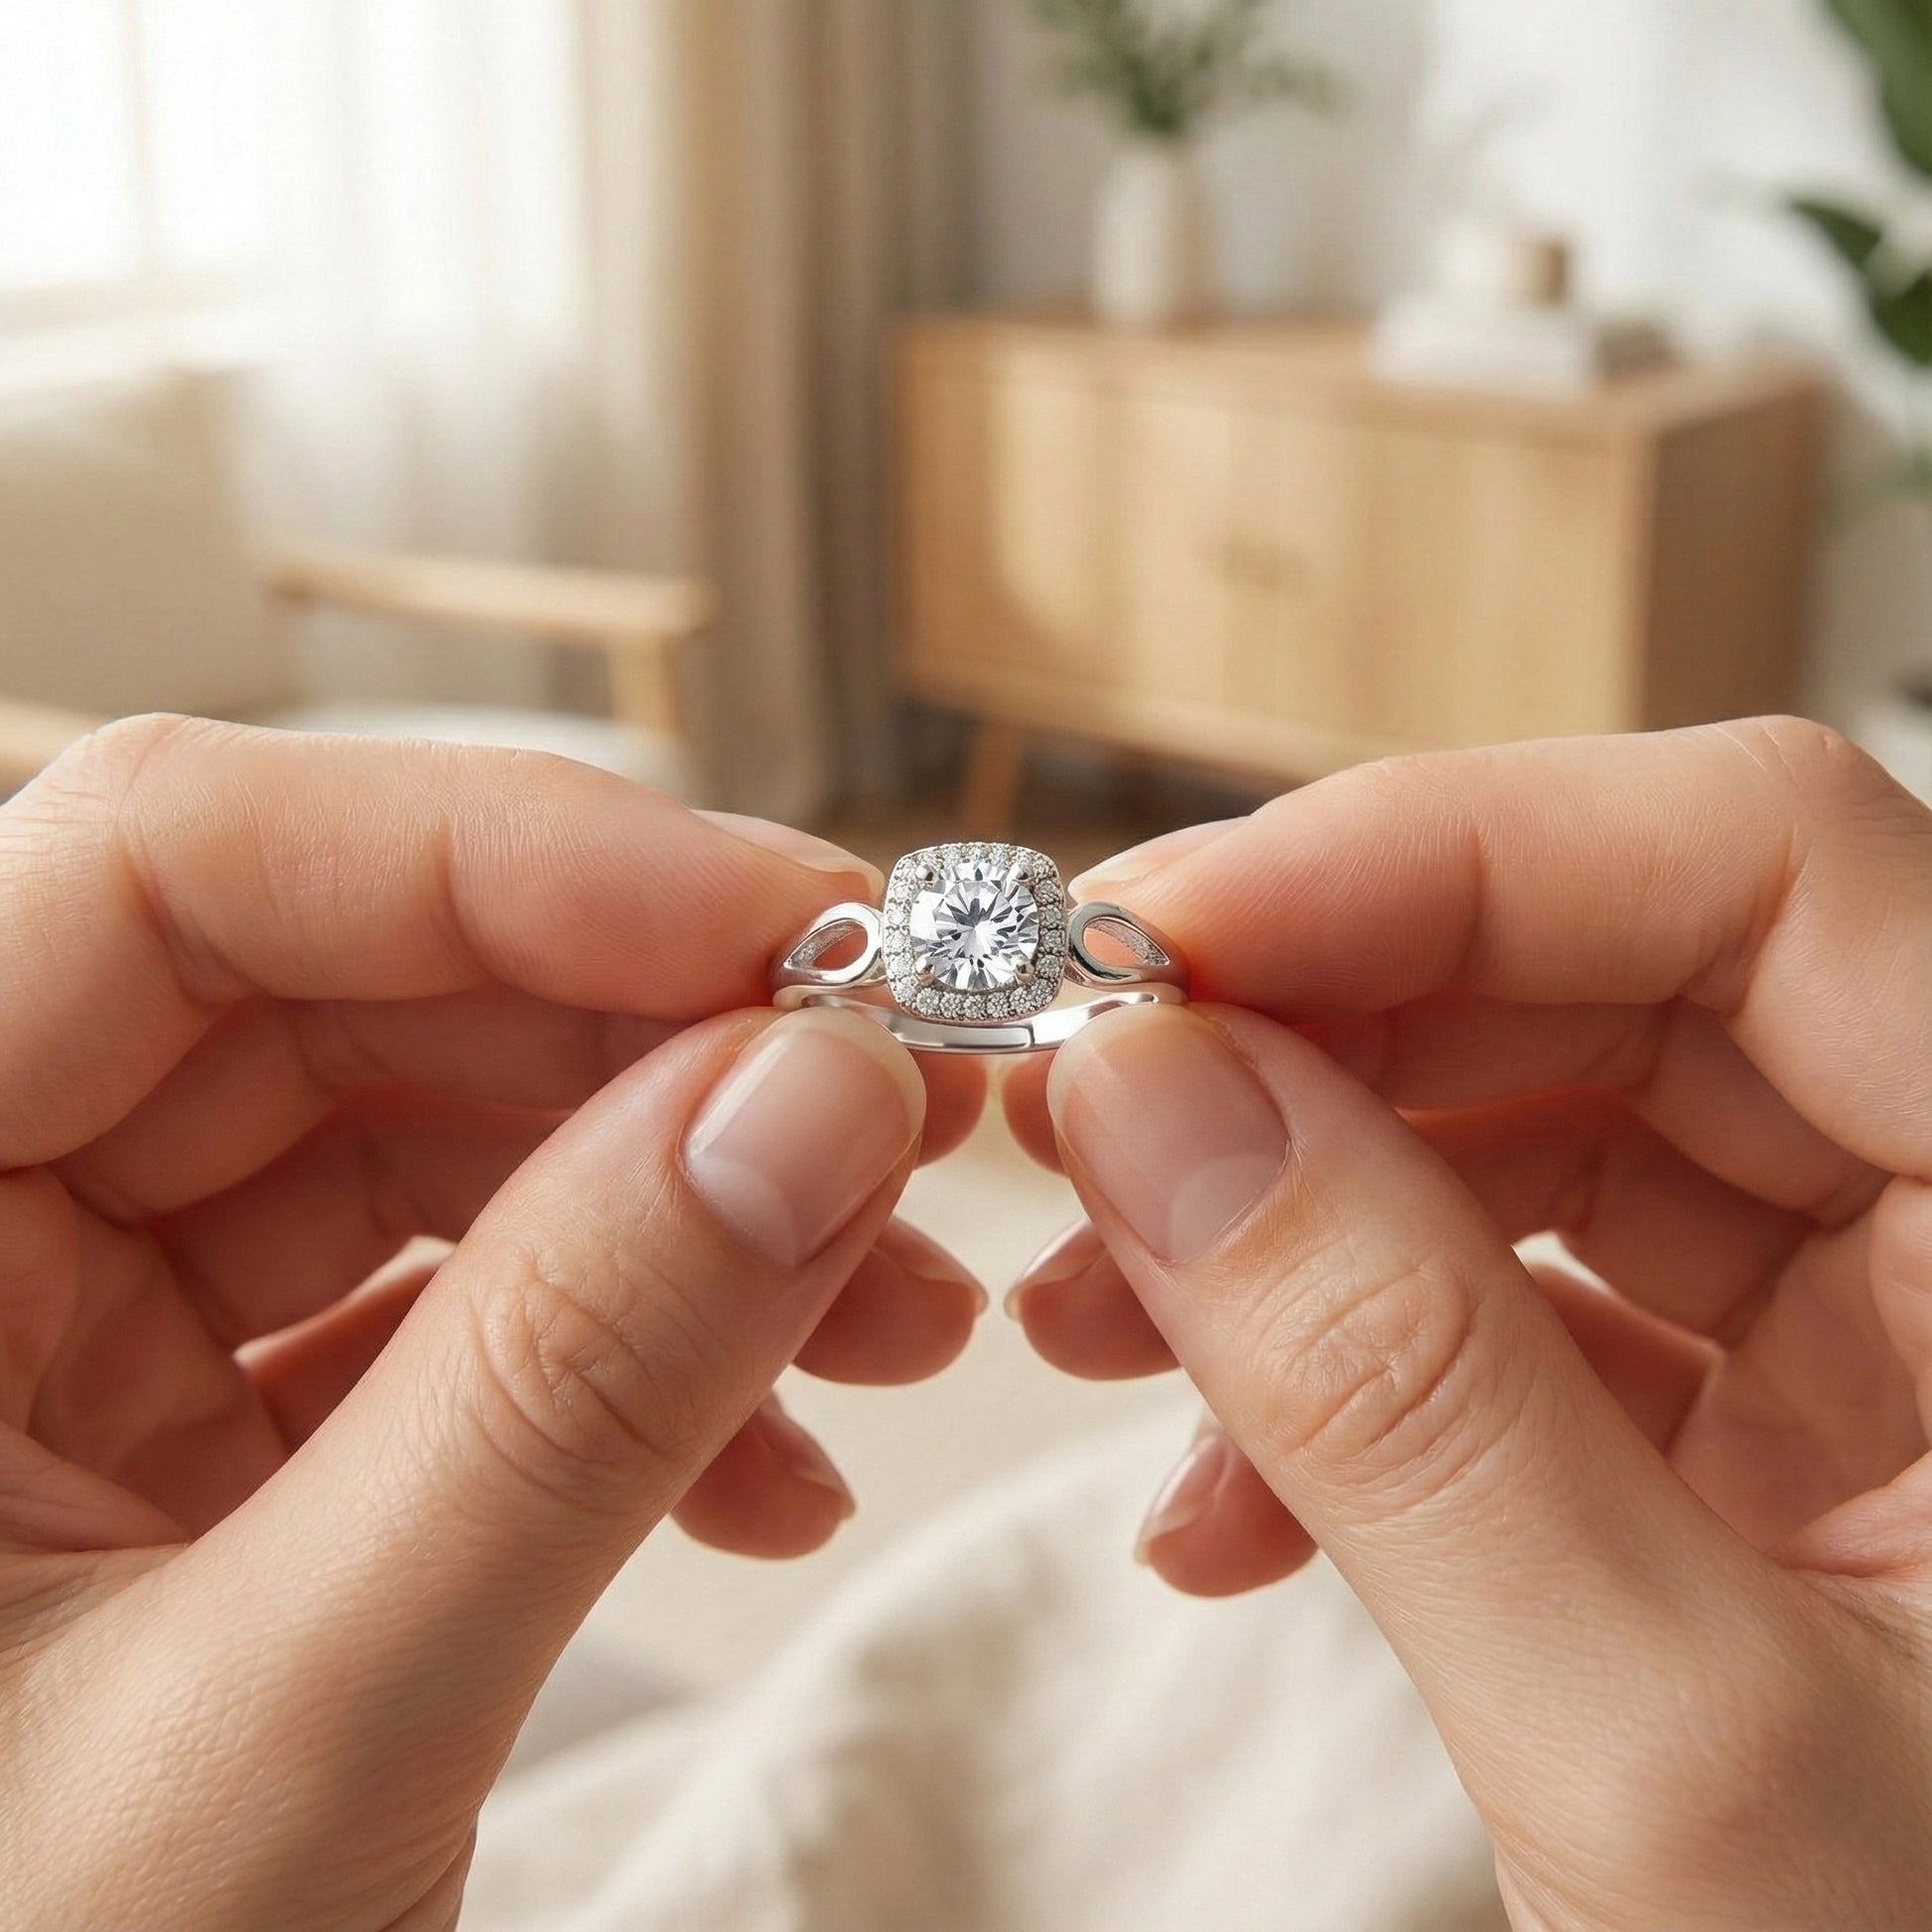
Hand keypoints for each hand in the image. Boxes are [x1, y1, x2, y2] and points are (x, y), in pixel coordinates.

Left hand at [0, 717, 985, 1930]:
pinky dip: (632, 1356)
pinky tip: (773, 1466)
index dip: (505, 854)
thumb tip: (825, 1099)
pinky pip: (442, 1303)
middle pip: (343, 991)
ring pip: (426, 1136)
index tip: (800, 933)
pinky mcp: (194, 1432)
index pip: (166, 865)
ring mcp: (72, 1331)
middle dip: (656, 1046)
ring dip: (688, 1204)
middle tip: (901, 1123)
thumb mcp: (286, 1741)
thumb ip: (563, 1395)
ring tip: (892, 1319)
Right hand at [1005, 720, 1931, 1929]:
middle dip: (1310, 1034)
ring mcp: (1891, 1323)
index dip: (1440, 854)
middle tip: (1077, 1113)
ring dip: (1287, 1204)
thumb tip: (1154, 1103)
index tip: (1154, 941)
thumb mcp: (1675, 1760)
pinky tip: (1217, 1490)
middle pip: (1617, 977)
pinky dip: (1345, 1357)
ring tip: (1096, 1318)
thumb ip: (1406, 1404)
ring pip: (1542, 1124)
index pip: (1770, 870)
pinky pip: (1526, 1289)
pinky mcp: (1776, 1416)